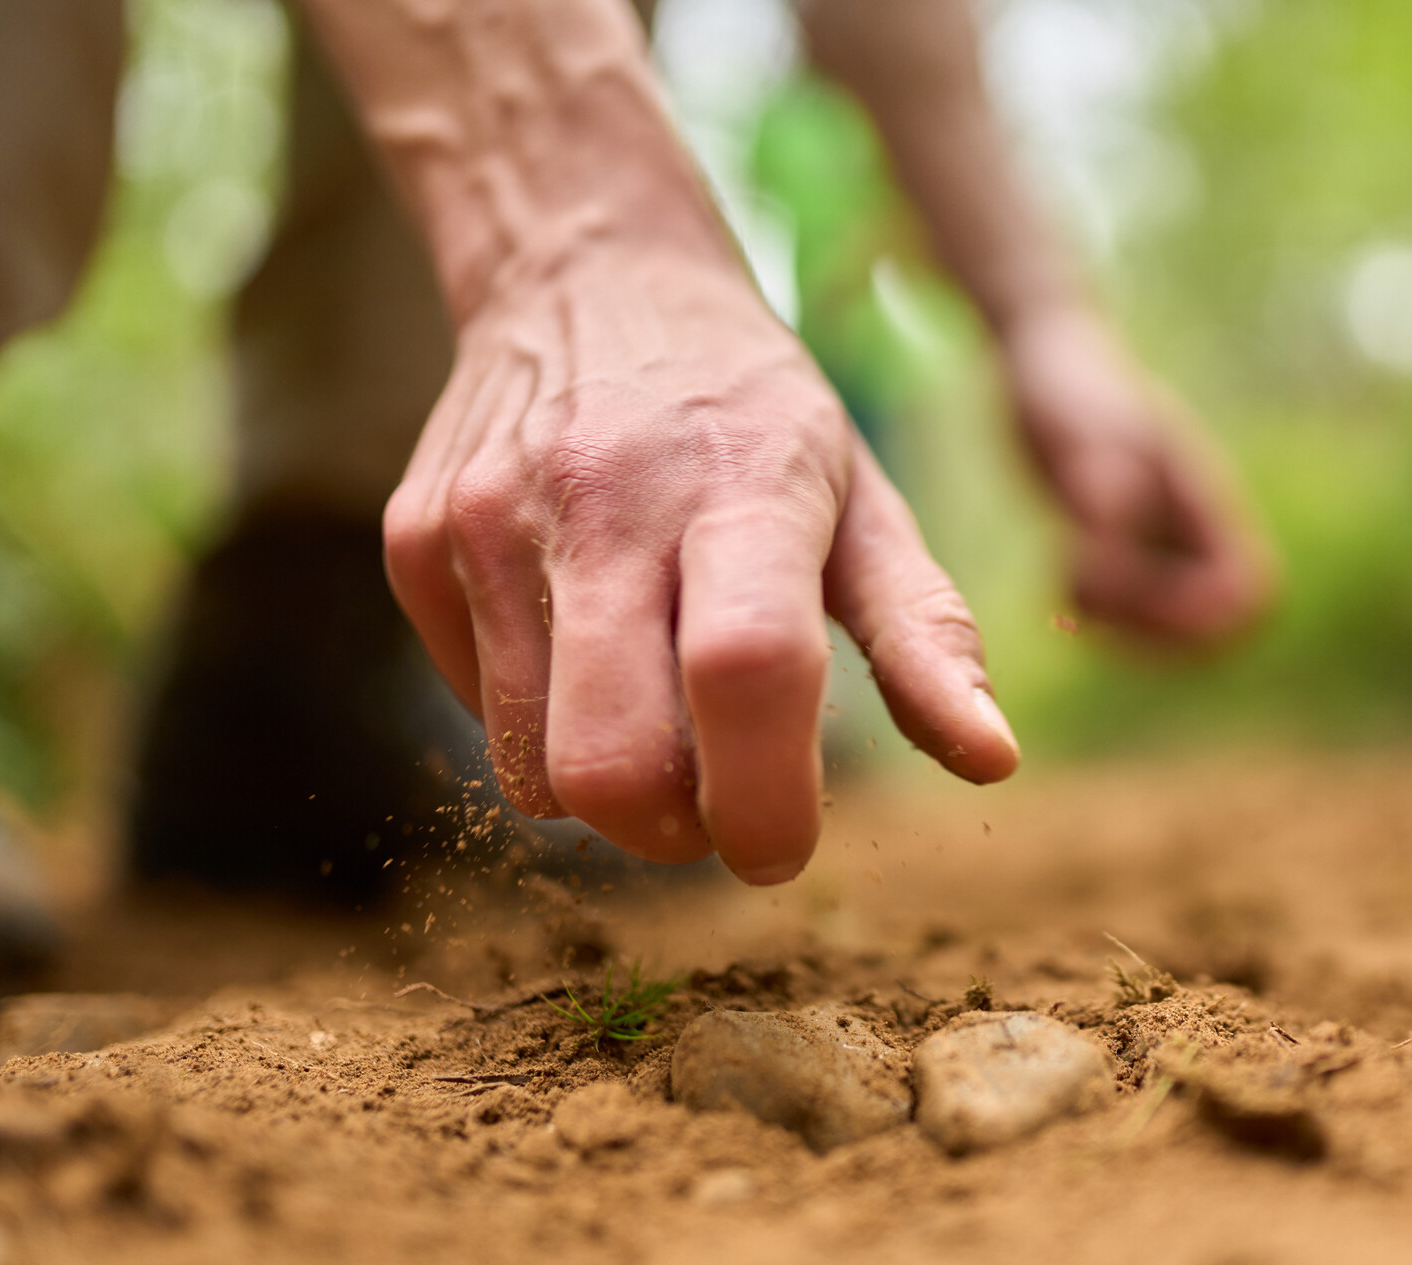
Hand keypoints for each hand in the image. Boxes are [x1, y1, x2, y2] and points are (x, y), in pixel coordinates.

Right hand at [383, 246, 1017, 883]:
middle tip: (715, 800)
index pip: (745, 672)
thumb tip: (994, 762)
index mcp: (741, 485)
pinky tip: (581, 645)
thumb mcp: (863, 499)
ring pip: (535, 771)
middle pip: (613, 765)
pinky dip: (541, 726)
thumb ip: (923, 633)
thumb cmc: (754, 413)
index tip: (781, 845)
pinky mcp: (416, 542)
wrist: (587, 273)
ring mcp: (489, 521)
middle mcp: (601, 500)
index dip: (764, 801)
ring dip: (609, 789)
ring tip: (655, 709)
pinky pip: (481, 720)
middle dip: (675, 832)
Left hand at [1001, 305, 1274, 644]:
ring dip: (1125, 634)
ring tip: (1065, 592)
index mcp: (1202, 499)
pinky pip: (1138, 617)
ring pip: (1177, 630)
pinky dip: (1101, 620)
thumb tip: (1110, 523)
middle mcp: (1190, 530)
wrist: (1039, 357)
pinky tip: (1055, 587)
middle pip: (1220, 625)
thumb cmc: (1060, 384)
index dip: (1194, 613)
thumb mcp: (1072, 425)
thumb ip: (1097, 473)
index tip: (1119, 584)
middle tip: (1086, 596)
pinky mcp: (1124, 552)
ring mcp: (1160, 543)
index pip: (1249, 590)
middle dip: (1154, 632)